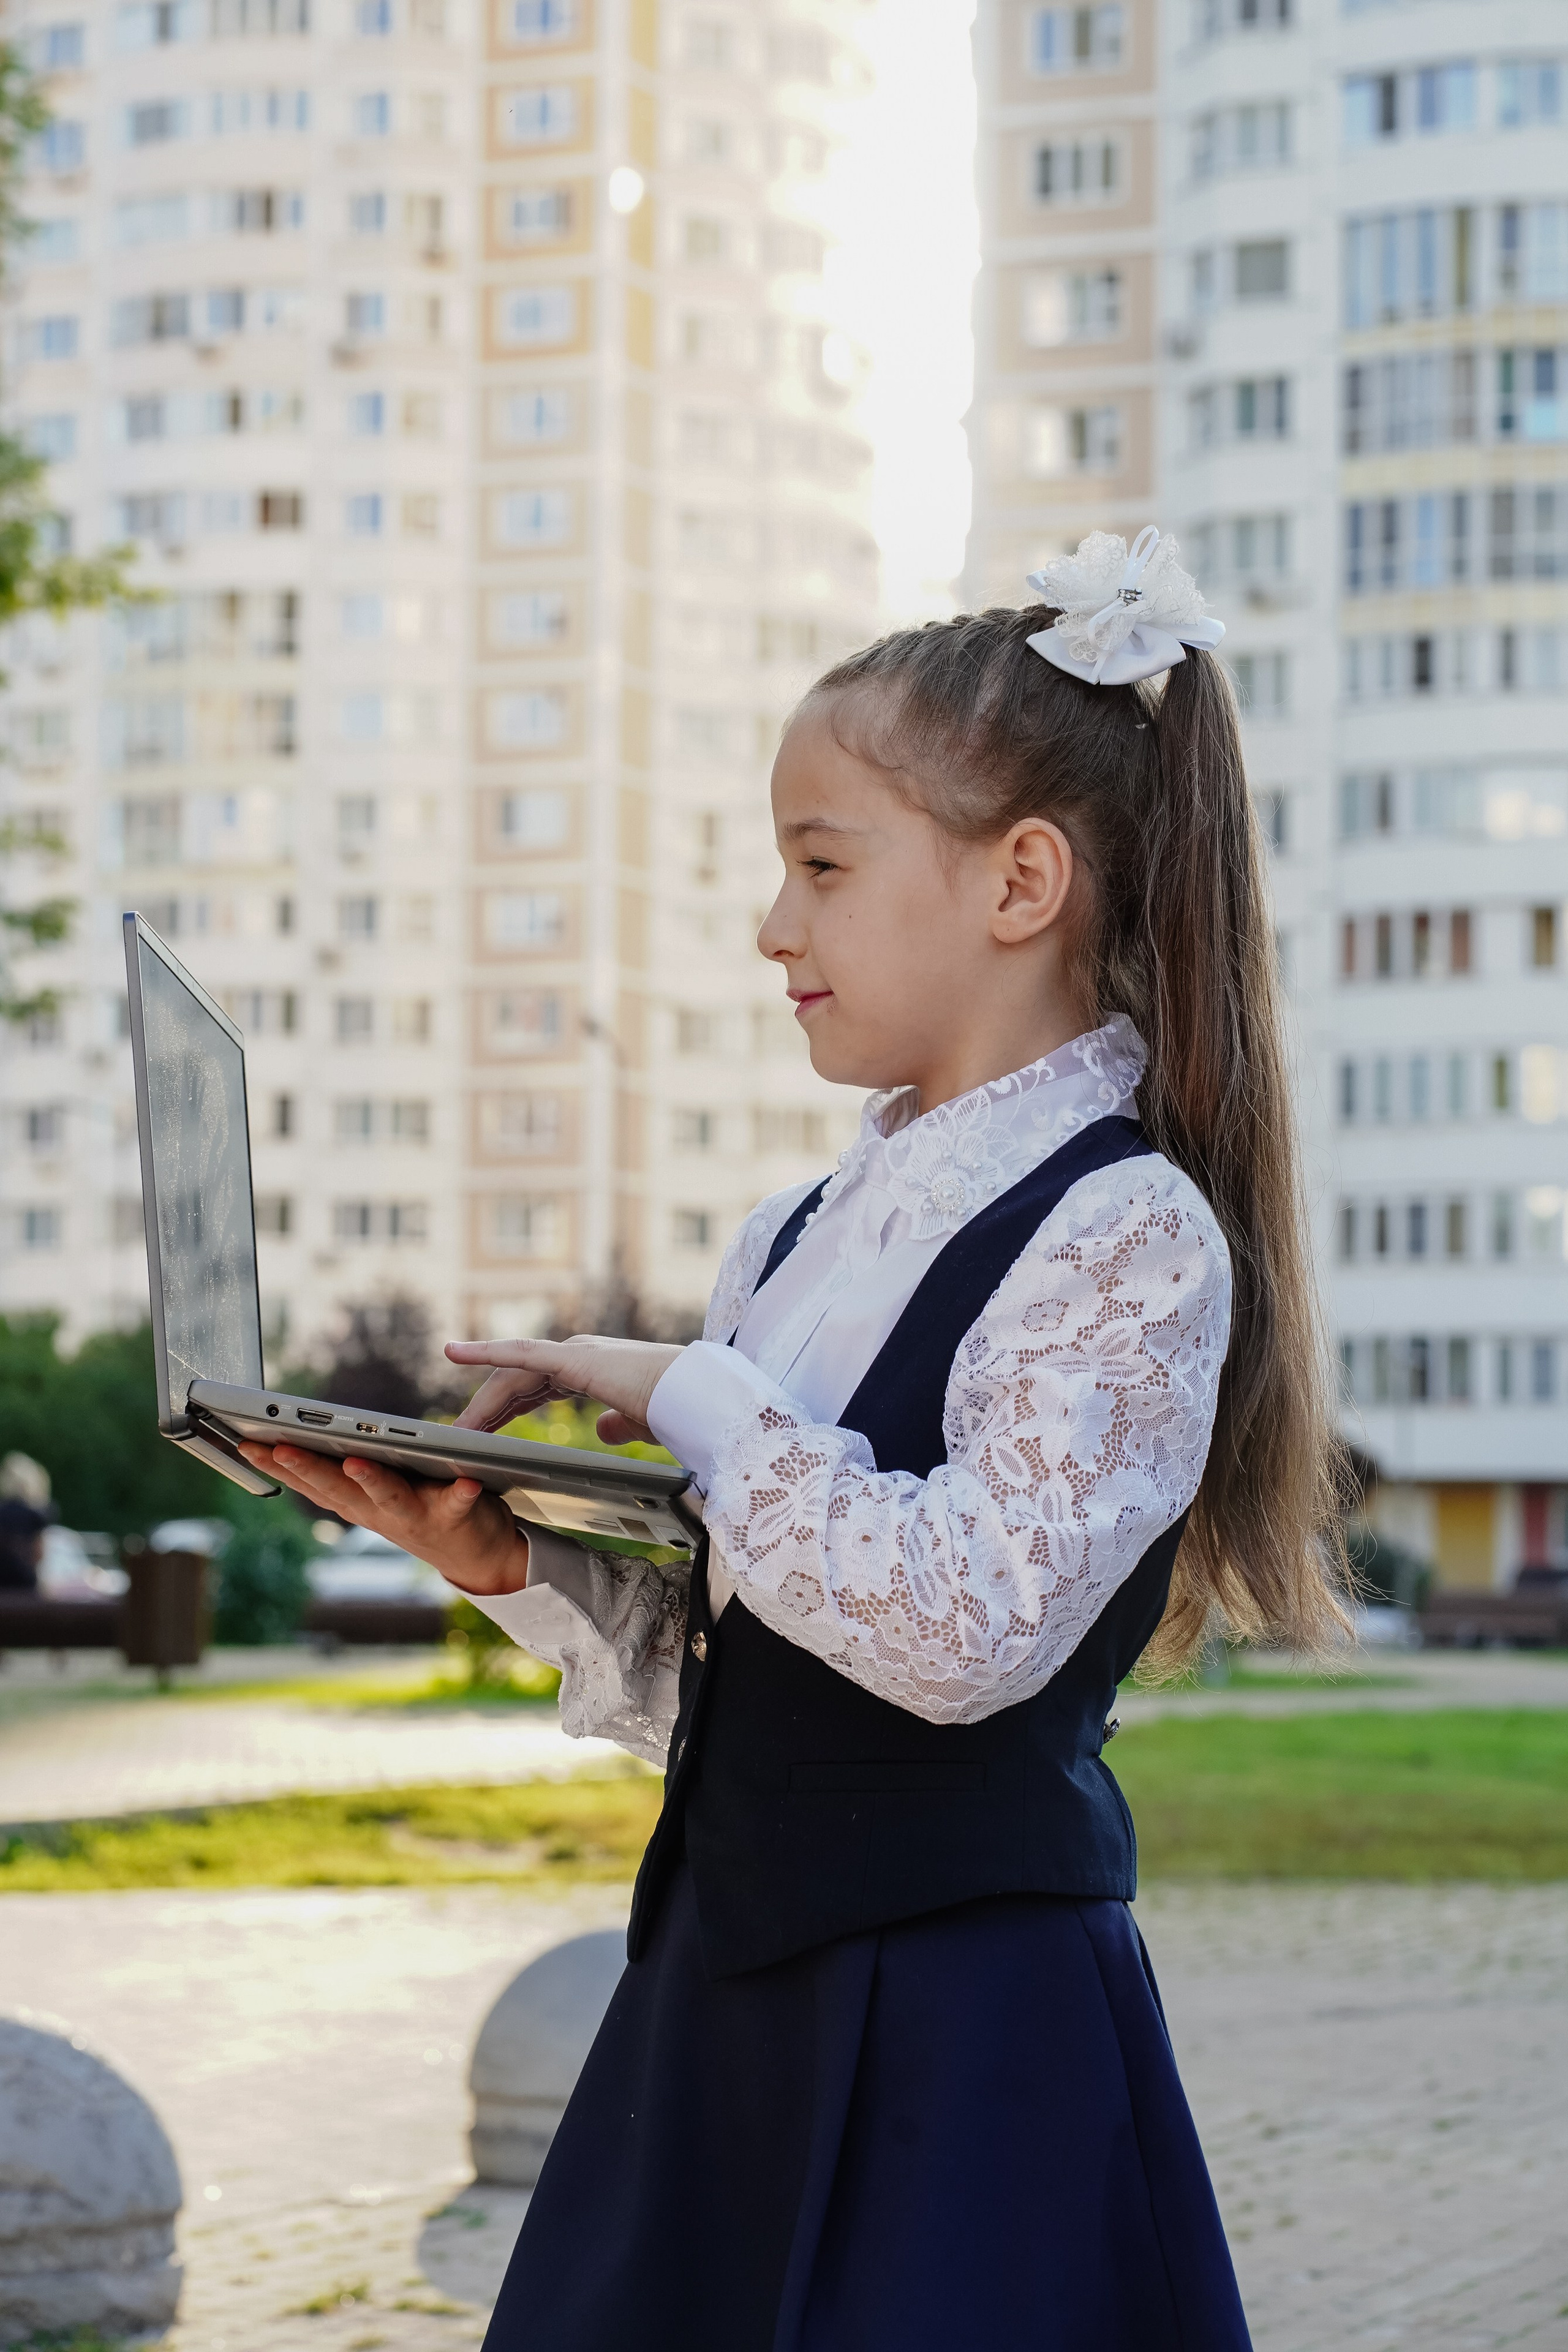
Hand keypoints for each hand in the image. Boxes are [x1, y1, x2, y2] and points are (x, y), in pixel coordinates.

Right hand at [235, 1444, 528, 1596]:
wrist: (477, 1556)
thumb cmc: (419, 1508)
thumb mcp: (374, 1491)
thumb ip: (346, 1468)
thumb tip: (299, 1433)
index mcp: (357, 1501)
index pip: (310, 1480)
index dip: (277, 1464)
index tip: (246, 1442)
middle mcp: (379, 1512)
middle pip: (338, 1488)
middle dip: (308, 1468)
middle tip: (282, 1447)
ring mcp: (416, 1517)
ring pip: (389, 1496)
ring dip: (371, 1479)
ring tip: (356, 1460)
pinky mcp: (457, 1517)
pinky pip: (457, 1503)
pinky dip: (460, 1494)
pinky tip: (466, 1481)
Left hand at [444, 1333, 684, 1448]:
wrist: (693, 1400)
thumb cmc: (673, 1412)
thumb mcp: (636, 1423)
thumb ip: (617, 1424)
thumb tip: (604, 1430)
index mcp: (588, 1371)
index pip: (531, 1388)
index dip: (503, 1410)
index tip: (479, 1432)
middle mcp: (575, 1355)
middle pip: (514, 1383)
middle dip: (485, 1412)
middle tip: (457, 1439)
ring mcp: (572, 1352)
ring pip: (510, 1375)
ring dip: (481, 1404)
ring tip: (455, 1431)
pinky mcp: (572, 1358)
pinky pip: (518, 1354)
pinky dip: (484, 1350)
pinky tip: (453, 1352)